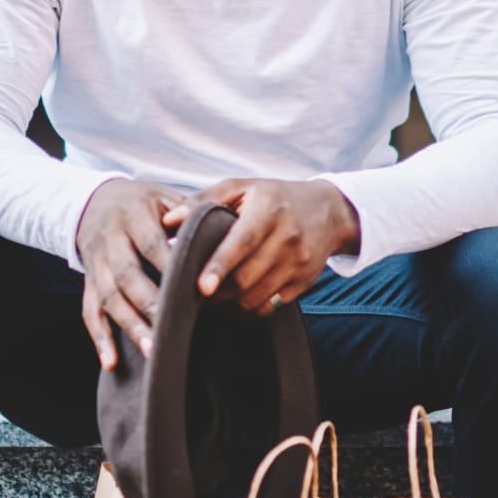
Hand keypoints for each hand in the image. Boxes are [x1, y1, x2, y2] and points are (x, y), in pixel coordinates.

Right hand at [75, 179, 183, 370]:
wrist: (96, 202)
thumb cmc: (143, 203)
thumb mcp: (164, 197)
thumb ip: (189, 214)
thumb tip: (223, 233)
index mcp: (133, 215)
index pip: (150, 243)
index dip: (167, 265)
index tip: (190, 285)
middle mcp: (111, 240)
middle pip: (126, 274)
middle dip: (147, 302)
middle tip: (169, 326)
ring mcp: (97, 263)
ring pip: (108, 297)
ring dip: (128, 325)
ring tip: (151, 349)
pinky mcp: (89, 282)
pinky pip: (89, 312)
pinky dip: (99, 338)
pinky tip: (111, 361)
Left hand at [164, 179, 361, 315]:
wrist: (328, 211)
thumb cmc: (275, 197)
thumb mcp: (242, 187)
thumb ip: (203, 200)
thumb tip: (168, 221)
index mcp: (269, 211)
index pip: (242, 243)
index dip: (219, 266)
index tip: (200, 286)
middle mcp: (288, 238)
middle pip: (247, 278)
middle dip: (218, 291)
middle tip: (195, 291)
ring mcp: (299, 263)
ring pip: (257, 297)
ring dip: (231, 303)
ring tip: (214, 295)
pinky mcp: (304, 283)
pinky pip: (271, 307)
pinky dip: (249, 309)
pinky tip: (236, 301)